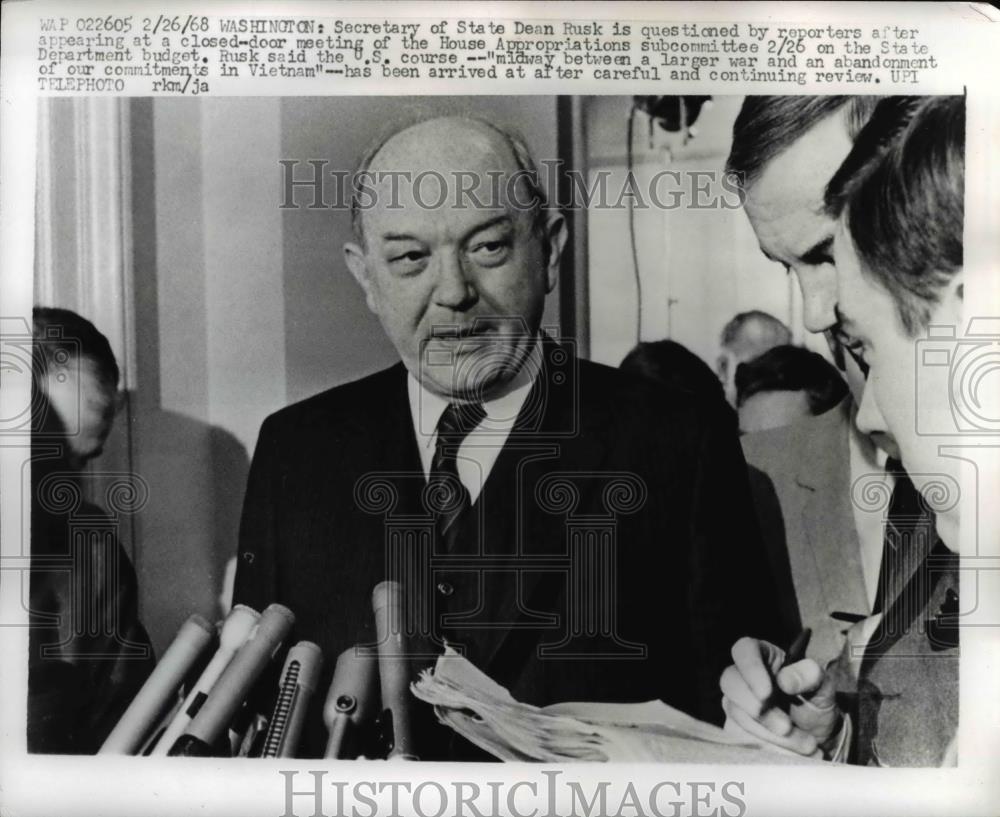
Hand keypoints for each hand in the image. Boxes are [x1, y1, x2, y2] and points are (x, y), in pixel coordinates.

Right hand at [719, 637, 840, 757]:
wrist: (816, 737)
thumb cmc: (816, 703)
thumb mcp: (823, 686)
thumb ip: (809, 676)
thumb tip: (784, 681)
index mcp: (764, 657)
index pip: (744, 649)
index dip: (750, 669)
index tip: (766, 694)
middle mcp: (743, 677)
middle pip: (730, 682)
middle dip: (759, 711)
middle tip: (787, 728)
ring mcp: (736, 702)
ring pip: (736, 714)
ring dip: (770, 734)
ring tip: (805, 745)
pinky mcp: (735, 727)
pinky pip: (740, 738)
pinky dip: (767, 749)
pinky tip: (791, 754)